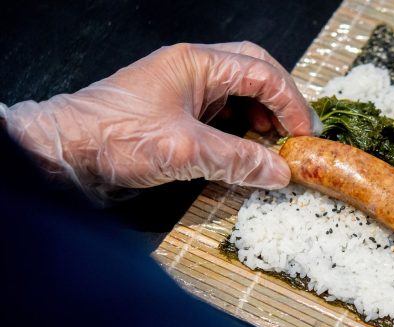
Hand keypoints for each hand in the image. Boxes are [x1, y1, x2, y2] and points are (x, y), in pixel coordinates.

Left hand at [1, 42, 320, 200]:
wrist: (66, 151)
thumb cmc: (115, 138)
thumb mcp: (185, 151)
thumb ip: (238, 160)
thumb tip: (279, 172)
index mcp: (197, 63)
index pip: (262, 73)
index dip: (290, 103)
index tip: (303, 135)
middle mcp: (193, 68)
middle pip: (254, 72)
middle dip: (280, 102)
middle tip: (295, 133)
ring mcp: (183, 87)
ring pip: (238, 91)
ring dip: (260, 115)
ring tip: (272, 144)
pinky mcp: (175, 109)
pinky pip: (220, 111)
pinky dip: (239, 128)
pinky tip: (245, 148)